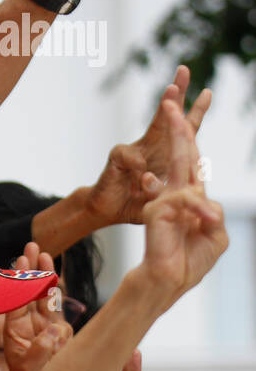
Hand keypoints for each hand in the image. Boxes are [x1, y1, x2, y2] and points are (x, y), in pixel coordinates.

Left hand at [3, 244, 72, 370]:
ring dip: (46, 276)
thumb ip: (42, 349)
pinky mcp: (59, 332)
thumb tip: (56, 329)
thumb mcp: (31, 368)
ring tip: (44, 255)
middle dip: (32, 268)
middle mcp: (28, 324)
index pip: (17, 299)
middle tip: (32, 246)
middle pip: (30, 291)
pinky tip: (55, 279)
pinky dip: (57, 295)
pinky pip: (58, 310)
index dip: (20, 279)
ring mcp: (44, 327)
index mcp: (15, 329)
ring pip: (45, 296)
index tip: (20, 259)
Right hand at [85, 65, 211, 226]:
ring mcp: (135, 149)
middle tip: (184, 70)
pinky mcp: (119, 156)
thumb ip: (175, 189)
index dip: (196, 111)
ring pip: (154, 124)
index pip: (186, 130)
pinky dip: (139, 169)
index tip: (208, 91)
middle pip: (168, 115)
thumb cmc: (138, 204)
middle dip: (178, 92)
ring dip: (166, 105)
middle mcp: (152, 146)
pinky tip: (139, 180)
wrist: (108, 211)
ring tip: (173, 88)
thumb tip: (187, 175)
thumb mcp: (165, 199)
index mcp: (168, 155)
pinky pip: (134, 156)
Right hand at [136, 100, 226, 305]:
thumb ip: (211, 211)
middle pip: (180, 149)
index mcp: (190, 194)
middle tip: (175, 88)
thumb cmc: (190, 260)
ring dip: (189, 166)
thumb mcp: (215, 233)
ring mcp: (163, 197)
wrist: (168, 281)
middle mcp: (174, 190)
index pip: (193, 160)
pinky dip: (198, 211)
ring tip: (194, 170)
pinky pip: (185, 199)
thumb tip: (201, 198)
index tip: (193, 107)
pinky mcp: (156, 208)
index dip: (192, 135)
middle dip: (178, 121)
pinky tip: (204, 221)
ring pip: (183, 169)